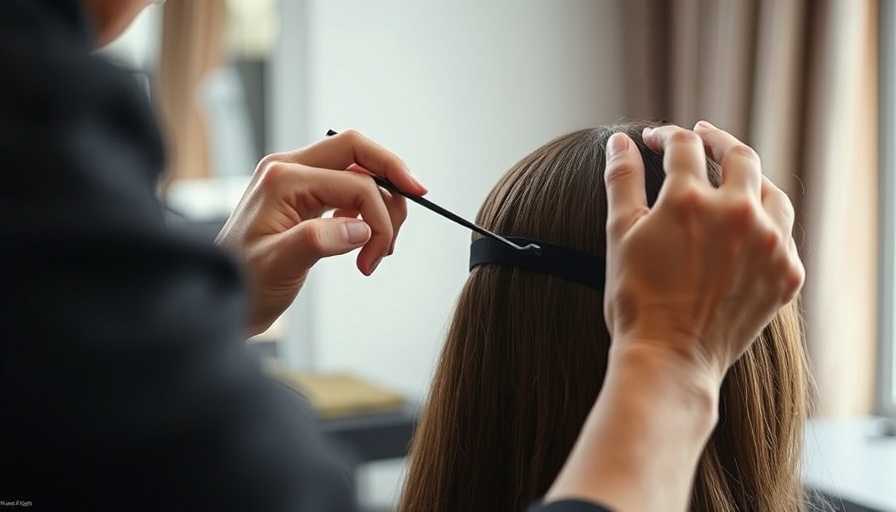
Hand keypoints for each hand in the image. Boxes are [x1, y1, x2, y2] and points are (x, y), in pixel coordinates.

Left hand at [215, 130, 426, 335]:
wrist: (220, 297)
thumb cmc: (241, 283)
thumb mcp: (277, 265)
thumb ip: (318, 241)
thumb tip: (361, 228)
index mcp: (283, 178)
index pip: (354, 181)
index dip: (380, 214)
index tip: (382, 251)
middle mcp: (290, 170)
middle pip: (359, 153)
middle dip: (393, 179)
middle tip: (414, 206)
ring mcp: (297, 181)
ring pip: (359, 171)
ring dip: (381, 205)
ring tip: (377, 250)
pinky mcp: (304, 197)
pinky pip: (349, 189)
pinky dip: (367, 212)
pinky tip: (364, 242)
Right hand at [601, 121, 803, 382]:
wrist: (669, 358)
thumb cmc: (636, 299)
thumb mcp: (620, 234)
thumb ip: (622, 181)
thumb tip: (621, 141)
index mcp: (690, 200)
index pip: (683, 146)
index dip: (666, 136)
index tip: (654, 139)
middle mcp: (737, 214)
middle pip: (738, 156)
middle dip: (717, 140)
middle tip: (702, 136)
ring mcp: (769, 244)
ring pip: (771, 191)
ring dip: (751, 178)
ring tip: (733, 178)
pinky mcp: (786, 274)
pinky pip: (783, 233)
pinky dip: (765, 222)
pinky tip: (748, 226)